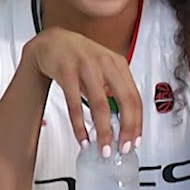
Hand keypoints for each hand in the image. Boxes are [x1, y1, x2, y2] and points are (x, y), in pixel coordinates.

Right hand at [21, 27, 142, 150]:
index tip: (135, 140)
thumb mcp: (104, 68)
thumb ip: (114, 90)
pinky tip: (82, 137)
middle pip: (124, 101)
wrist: (51, 41)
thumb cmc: (80, 57)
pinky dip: (79, 125)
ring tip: (103, 148)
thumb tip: (123, 122)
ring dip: (103, 131)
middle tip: (122, 148)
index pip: (135, 98)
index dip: (137, 122)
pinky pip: (75, 104)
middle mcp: (106, 64)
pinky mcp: (66, 72)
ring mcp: (87, 67)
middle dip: (126, 129)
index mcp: (119, 64)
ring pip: (100, 105)